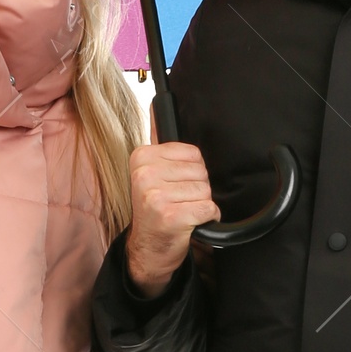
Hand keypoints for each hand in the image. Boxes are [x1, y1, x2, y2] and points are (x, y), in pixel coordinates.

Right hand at [124, 133, 219, 295]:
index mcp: (141, 157)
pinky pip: (208, 209)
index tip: (173, 185)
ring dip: (200, 206)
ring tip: (181, 212)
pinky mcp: (170, 216)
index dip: (191, 173)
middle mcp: (145, 174)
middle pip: (201, 173)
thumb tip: (156, 103)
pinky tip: (189, 223)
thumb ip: (159, 142)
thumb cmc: (155, 210)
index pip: (193, 154)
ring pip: (205, 191)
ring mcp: (156, 196)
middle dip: (196, 190)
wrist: (148, 249)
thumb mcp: (151, 172)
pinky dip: (206, 218)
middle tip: (177, 202)